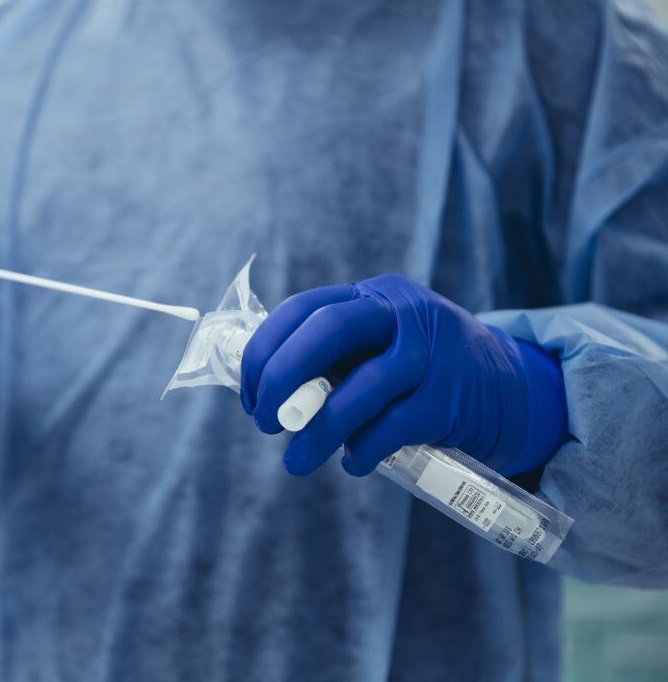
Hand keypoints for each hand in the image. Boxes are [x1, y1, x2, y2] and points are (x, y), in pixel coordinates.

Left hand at [240, 274, 566, 477]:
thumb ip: (330, 357)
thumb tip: (262, 389)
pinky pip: (390, 429)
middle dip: (280, 378)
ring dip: (316, 432)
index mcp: (373, 297)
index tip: (248, 393)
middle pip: (327, 332)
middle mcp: (403, 314)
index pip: (302, 308)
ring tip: (295, 462)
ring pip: (359, 390)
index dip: (264, 351)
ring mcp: (431, 355)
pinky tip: (352, 463)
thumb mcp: (380, 345)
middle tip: (262, 420)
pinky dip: (361, 452)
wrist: (514, 391)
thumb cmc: (422, 372)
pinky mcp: (450, 399)